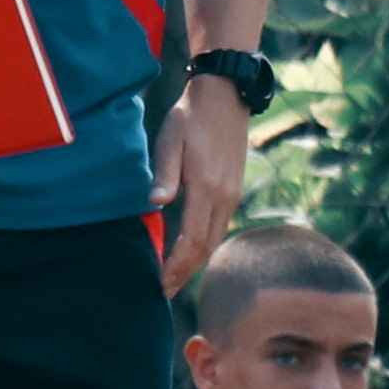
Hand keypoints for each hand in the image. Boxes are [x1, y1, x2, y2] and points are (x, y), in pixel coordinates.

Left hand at [153, 70, 250, 286]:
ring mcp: (232, 194)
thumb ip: (164, 174)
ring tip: (175, 279)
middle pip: (206, 247)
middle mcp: (224, 196)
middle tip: (164, 292)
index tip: (160, 284)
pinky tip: (191, 252)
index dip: (176, 266)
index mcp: (206, 187)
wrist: (224, 96)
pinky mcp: (233, 189)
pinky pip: (219, 227)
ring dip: (195, 262)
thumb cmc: (189, 117)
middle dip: (185, 273)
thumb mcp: (169, 141)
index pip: (192, 240)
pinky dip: (204, 246)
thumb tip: (156, 203)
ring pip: (215, 239)